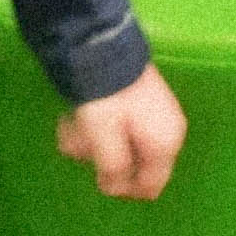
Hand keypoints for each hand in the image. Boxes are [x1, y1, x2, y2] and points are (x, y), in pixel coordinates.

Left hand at [56, 62, 185, 199]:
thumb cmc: (106, 98)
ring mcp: (156, 111)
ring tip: (68, 127)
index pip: (151, 185)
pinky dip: (101, 123)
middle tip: (73, 145)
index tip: (97, 179)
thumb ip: (112, 168)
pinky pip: (122, 121)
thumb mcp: (104, 139)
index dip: (124, 190)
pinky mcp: (141, 95)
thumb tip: (113, 189)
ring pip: (124, 139)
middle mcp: (167, 130)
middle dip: (102, 157)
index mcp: (165, 145)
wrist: (104, 46)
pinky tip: (77, 115)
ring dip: (95, 139)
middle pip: (135, 160)